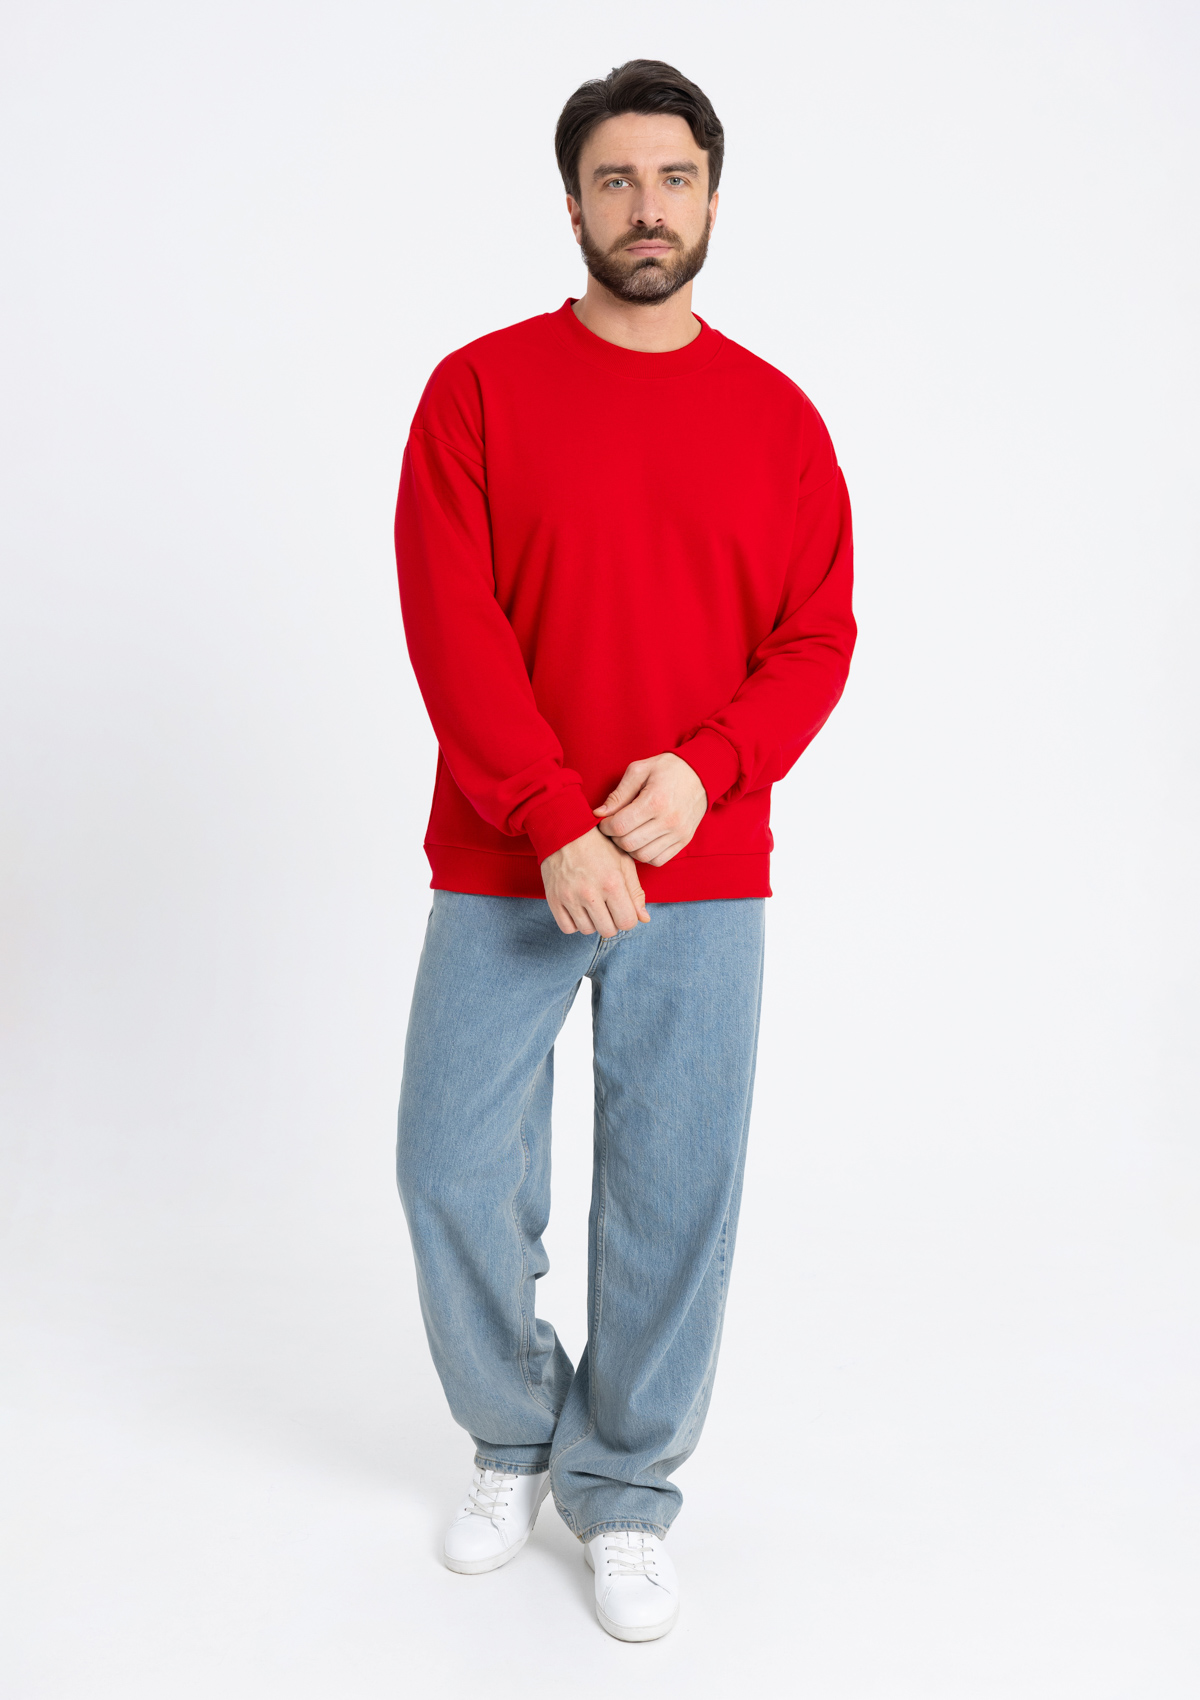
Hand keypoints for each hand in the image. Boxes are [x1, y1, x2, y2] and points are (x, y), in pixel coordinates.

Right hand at [540, 826, 650, 936]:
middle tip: (608, 907)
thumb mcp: (623, 863)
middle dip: (612, 922)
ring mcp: (569, 897)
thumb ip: (635, 892)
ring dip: (593, 922)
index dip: (628, 918)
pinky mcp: (554, 899)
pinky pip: (567, 928)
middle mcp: (590, 893)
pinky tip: (579, 909)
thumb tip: (644, 919)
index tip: (623, 908)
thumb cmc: (598, 845)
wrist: (565, 831)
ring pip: (587, 930)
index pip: (627, 923)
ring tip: (593, 905)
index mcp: (612, 883)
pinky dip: (575, 923)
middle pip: (608, 930)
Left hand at [593, 752, 707, 865]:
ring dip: (629, 848)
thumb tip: (598, 813)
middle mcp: (668, 821)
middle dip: (614, 838)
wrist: (701, 773)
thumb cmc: (667, 769)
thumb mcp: (639, 771)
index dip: (605, 826)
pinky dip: (645, 855)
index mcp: (655, 801)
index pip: (620, 826)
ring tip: (628, 834)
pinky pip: (658, 860)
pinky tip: (642, 841)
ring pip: (642, 856)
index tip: (605, 821)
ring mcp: (678, 833)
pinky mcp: (684, 841)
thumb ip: (618, 794)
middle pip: (629, 844)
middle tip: (614, 827)